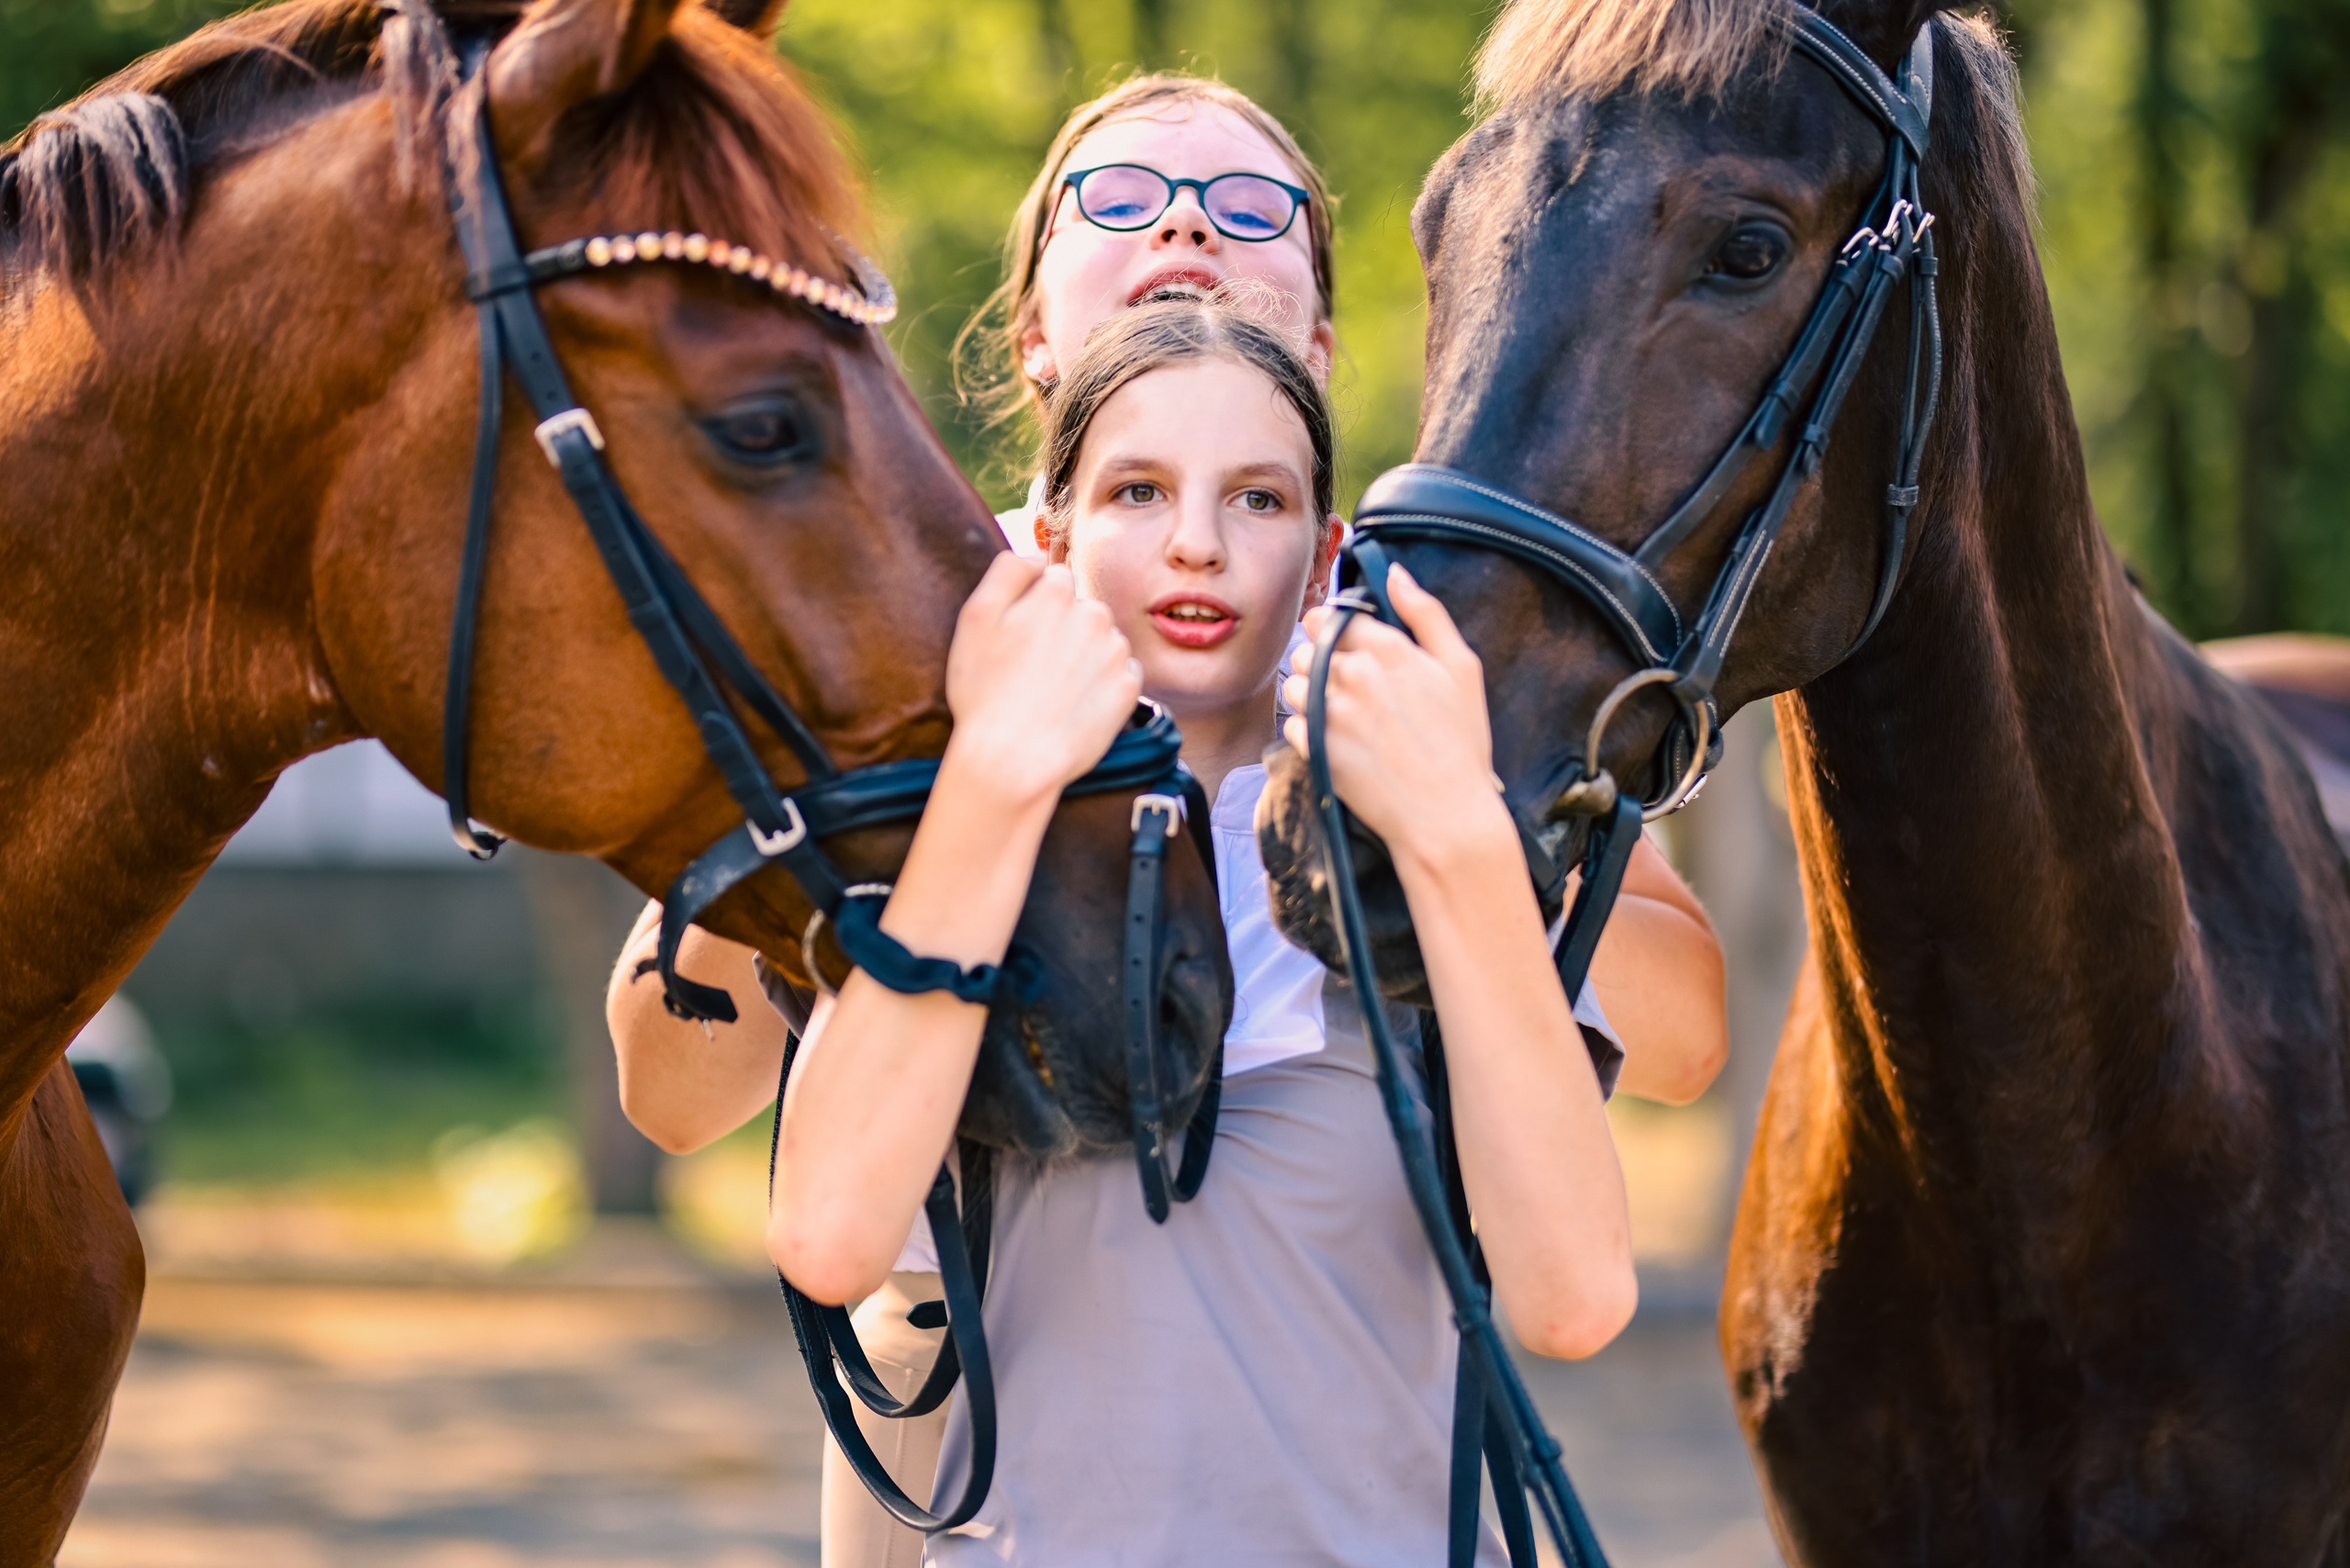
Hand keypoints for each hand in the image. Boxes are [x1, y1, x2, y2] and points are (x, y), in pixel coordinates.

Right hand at [945, 554, 1141, 803]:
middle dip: (1063, 630)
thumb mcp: (975, 616)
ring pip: (1102, 642)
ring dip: (1083, 657)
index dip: (1033, 609)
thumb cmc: (984, 690)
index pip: (1054, 581)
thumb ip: (1007, 570)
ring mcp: (1115, 652)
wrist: (1013, 759)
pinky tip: (1074, 705)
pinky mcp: (1129, 688)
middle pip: (1081, 610)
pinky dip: (1101, 686)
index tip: (1018, 639)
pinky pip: (1119, 675)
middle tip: (1032, 669)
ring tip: (1052, 690)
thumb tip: (1038, 555)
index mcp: (1057, 591)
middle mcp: (1094, 614)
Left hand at [1280, 565, 1511, 865]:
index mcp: (1387, 649)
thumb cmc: (1459, 743)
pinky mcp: (1314, 748)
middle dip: (1321, 658)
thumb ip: (1425, 613)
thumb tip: (1396, 573)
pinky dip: (1306, 728)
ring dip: (1309, 693)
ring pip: (1293, 683)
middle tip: (1348, 683)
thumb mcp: (1461, 667)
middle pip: (1308, 647)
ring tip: (1343, 715)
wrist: (1444, 815)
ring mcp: (1329, 712)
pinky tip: (1339, 741)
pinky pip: (1291, 723)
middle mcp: (1352, 674)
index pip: (1334, 616)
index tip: (1343, 642)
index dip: (1334, 627)